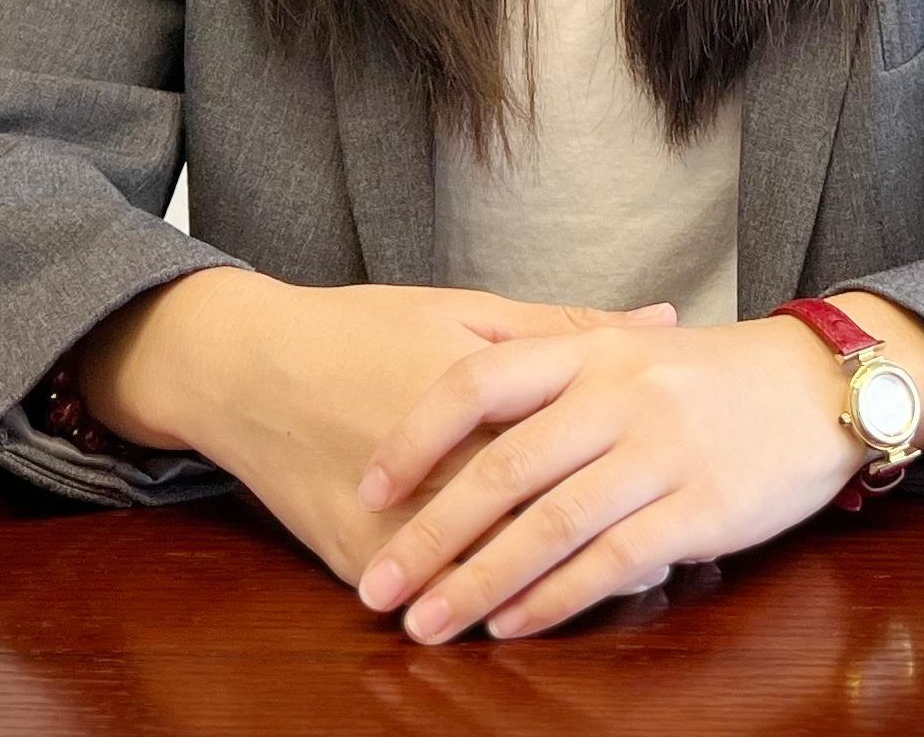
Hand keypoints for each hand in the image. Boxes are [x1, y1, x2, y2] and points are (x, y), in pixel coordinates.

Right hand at [197, 283, 684, 593]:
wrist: (245, 366)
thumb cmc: (361, 327)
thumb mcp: (467, 311)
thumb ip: (568, 328)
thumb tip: (665, 323)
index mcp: (475, 400)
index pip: (567, 461)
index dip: (625, 490)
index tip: (678, 502)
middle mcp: (434, 470)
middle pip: (531, 531)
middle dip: (597, 557)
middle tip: (660, 568)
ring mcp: (389, 526)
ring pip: (481, 578)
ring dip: (540, 596)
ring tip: (600, 596)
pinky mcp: (352, 558)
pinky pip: (426, 595)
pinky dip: (471, 605)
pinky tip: (510, 610)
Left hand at [348, 310, 867, 641]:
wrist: (817, 384)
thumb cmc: (709, 375)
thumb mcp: (628, 349)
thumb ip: (553, 374)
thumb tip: (457, 418)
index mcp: (590, 349)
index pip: (479, 382)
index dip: (414, 435)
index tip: (366, 487)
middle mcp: (618, 395)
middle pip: (503, 468)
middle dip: (430, 535)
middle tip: (378, 589)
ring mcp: (660, 452)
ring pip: (549, 525)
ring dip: (480, 583)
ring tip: (429, 624)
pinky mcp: (698, 508)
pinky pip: (611, 561)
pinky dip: (555, 599)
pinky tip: (514, 626)